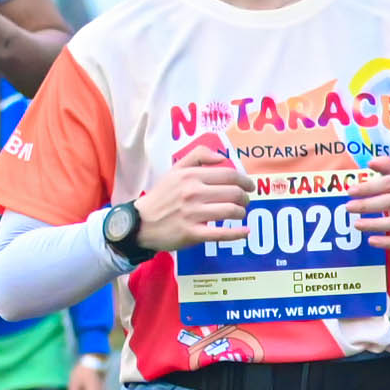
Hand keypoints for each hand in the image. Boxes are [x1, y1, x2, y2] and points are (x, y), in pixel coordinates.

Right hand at [130, 130, 253, 252]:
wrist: (140, 222)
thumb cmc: (161, 196)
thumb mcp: (175, 170)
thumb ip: (198, 156)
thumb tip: (222, 157)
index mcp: (191, 176)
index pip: (228, 175)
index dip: (244, 180)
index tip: (249, 186)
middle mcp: (193, 192)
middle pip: (233, 193)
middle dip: (245, 197)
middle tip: (245, 201)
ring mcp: (193, 214)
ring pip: (231, 211)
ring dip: (241, 212)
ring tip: (240, 213)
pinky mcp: (192, 233)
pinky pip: (222, 233)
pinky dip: (238, 233)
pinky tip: (245, 232)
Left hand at [344, 162, 389, 246]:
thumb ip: (388, 168)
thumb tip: (371, 161)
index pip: (388, 183)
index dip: (369, 187)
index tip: (350, 191)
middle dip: (368, 205)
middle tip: (348, 207)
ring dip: (375, 224)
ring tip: (356, 224)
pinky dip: (387, 242)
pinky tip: (371, 241)